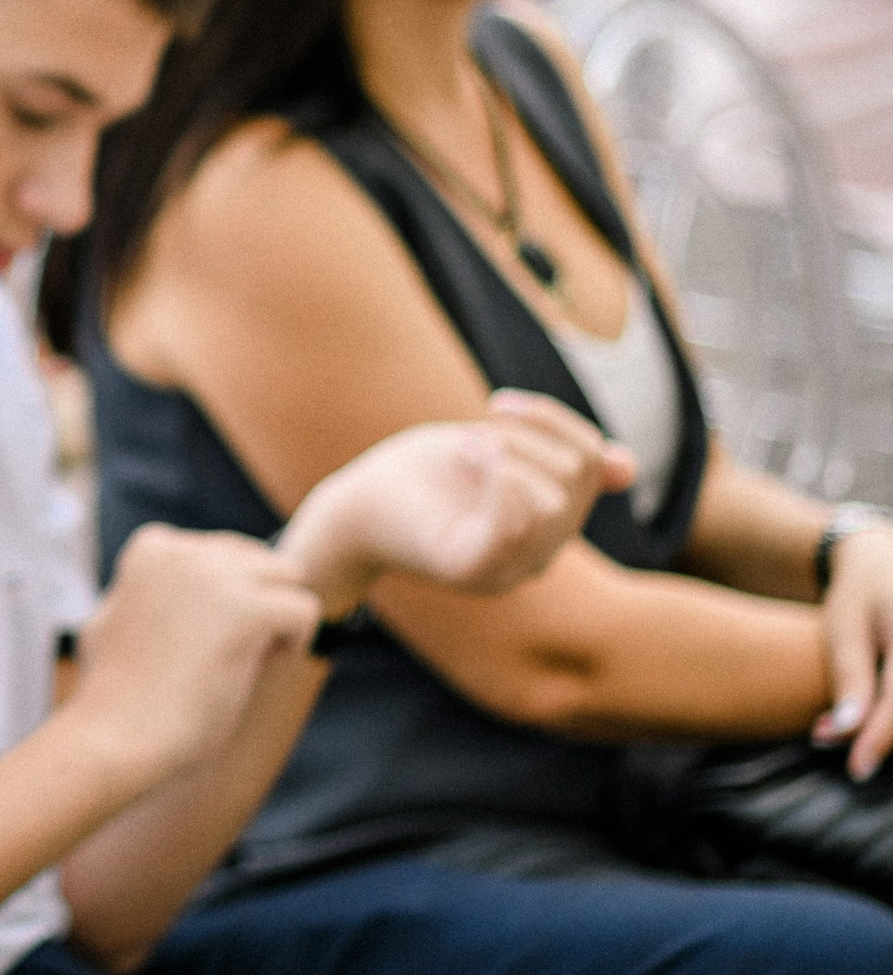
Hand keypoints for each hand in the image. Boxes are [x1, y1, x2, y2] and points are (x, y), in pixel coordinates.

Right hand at [74, 524, 321, 794]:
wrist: (112, 739)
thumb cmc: (114, 695)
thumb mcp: (117, 620)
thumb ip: (148, 591)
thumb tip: (156, 579)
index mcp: (153, 547)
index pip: (226, 553)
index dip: (226, 596)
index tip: (198, 638)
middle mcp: (182, 549)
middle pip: (260, 561)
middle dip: (256, 602)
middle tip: (225, 654)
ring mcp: (211, 575)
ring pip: (287, 577)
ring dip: (277, 619)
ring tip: (247, 661)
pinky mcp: (241, 610)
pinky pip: (304, 609)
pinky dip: (295, 643)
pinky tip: (264, 668)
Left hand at [283, 392, 630, 617]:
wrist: (349, 507)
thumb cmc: (417, 478)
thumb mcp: (493, 451)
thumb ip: (554, 456)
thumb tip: (626, 467)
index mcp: (548, 526)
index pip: (594, 462)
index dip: (556, 420)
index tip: (498, 404)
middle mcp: (539, 556)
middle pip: (576, 474)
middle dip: (526, 434)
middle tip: (471, 435)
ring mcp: (509, 570)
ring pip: (553, 496)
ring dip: (506, 450)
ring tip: (461, 447)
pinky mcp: (473, 571)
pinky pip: (517, 520)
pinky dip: (496, 473)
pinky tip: (463, 455)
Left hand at [816, 528, 892, 781]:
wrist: (882, 562)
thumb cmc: (857, 594)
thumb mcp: (844, 630)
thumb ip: (849, 680)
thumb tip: (842, 734)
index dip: (878, 740)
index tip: (854, 770)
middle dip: (883, 737)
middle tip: (837, 745)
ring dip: (888, 729)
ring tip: (844, 732)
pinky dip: (892, 717)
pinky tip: (868, 720)